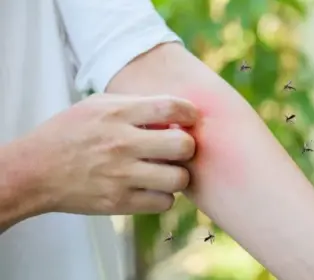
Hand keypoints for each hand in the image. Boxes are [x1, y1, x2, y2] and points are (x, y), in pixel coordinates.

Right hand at [24, 93, 196, 214]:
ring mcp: (121, 176)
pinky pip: (164, 203)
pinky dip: (163, 196)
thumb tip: (174, 114)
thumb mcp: (98, 106)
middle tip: (178, 148)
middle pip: (183, 146)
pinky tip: (152, 188)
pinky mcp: (119, 203)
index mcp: (118, 114)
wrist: (35, 171)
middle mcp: (122, 144)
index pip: (171, 107)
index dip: (190, 112)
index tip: (190, 118)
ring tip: (166, 170)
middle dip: (187, 146)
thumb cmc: (70, 132)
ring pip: (178, 179)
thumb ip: (136, 106)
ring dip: (178, 174)